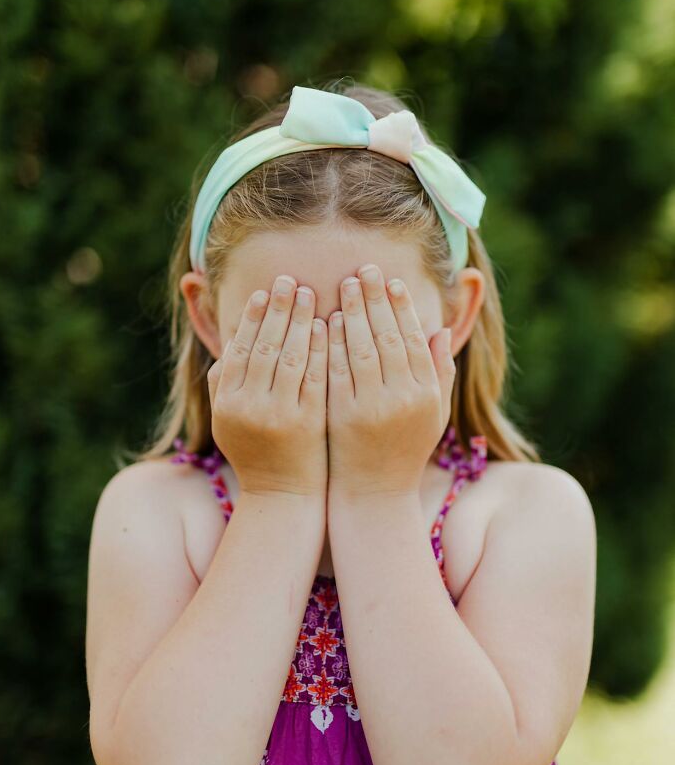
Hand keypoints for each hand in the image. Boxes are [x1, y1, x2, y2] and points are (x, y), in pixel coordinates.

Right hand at [207, 275, 327, 497]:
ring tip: (310, 294)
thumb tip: (230, 342)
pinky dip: (321, 349)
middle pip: (265, 346)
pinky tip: (328, 326)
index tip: (263, 291)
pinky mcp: (309, 422)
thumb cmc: (256, 453)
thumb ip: (223, 383)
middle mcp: (249, 406)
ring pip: (290, 357)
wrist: (283, 495)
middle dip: (278, 309)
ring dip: (301, 321)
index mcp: (227, 402)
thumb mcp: (227, 421)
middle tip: (289, 281)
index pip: (240, 348)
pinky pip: (315, 376)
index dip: (251, 317)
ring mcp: (280, 414)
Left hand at [326, 263, 454, 496]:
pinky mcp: (341, 415)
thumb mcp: (433, 414)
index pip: (414, 339)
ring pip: (360, 349)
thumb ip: (440, 372)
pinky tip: (323, 321)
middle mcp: (402, 398)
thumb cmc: (405, 450)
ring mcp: (370, 407)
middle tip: (363, 270)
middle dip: (374, 300)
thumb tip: (441, 329)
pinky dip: (330, 343)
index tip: (391, 281)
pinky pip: (335, 370)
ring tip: (343, 286)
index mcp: (426, 393)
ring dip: (350, 314)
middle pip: (387, 336)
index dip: (402, 307)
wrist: (373, 494)